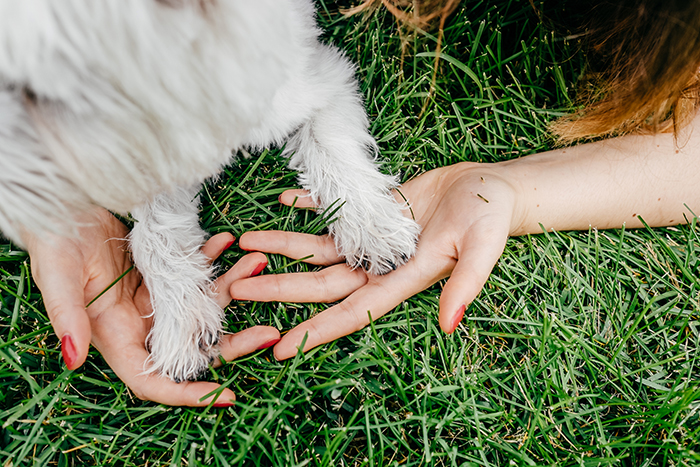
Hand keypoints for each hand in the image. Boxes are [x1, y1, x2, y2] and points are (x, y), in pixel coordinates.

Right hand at [24, 208, 278, 405]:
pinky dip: (214, 259)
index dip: (187, 393)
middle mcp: (142, 323)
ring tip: (256, 262)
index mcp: (116, 336)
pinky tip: (227, 240)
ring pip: (203, 304)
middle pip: (193, 346)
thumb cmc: (54, 239)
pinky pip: (198, 272)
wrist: (63, 202)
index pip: (153, 381)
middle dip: (233, 342)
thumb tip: (74, 359)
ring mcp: (157, 297)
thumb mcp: (57, 274)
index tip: (226, 396)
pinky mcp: (166, 272)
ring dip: (232, 286)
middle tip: (269, 331)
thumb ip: (66, 315)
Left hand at [231, 162, 518, 359]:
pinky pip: (333, 214)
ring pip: (318, 250)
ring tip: (244, 242)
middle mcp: (379, 266)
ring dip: (282, 246)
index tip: (280, 349)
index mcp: (402, 280)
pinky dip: (309, 208)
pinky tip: (283, 201)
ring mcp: (372, 241)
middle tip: (236, 289)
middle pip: (321, 283)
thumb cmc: (490, 218)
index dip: (317, 332)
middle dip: (279, 288)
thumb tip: (450, 324)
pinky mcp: (371, 214)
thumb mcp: (481, 248)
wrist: (490, 189)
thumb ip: (465, 284)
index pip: (352, 312)